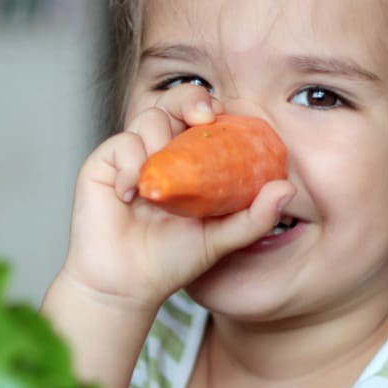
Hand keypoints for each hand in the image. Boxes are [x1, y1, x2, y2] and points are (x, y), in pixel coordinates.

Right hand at [59, 86, 295, 309]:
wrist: (128, 287)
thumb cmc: (170, 261)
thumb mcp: (221, 238)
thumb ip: (253, 216)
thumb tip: (286, 189)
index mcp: (187, 160)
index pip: (199, 117)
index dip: (209, 107)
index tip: (219, 117)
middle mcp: (159, 151)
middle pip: (172, 101)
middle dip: (189, 99)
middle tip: (202, 117)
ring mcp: (129, 157)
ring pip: (147, 119)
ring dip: (158, 142)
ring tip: (161, 184)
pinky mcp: (101, 166)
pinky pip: (119, 145)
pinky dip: (130, 165)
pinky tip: (134, 195)